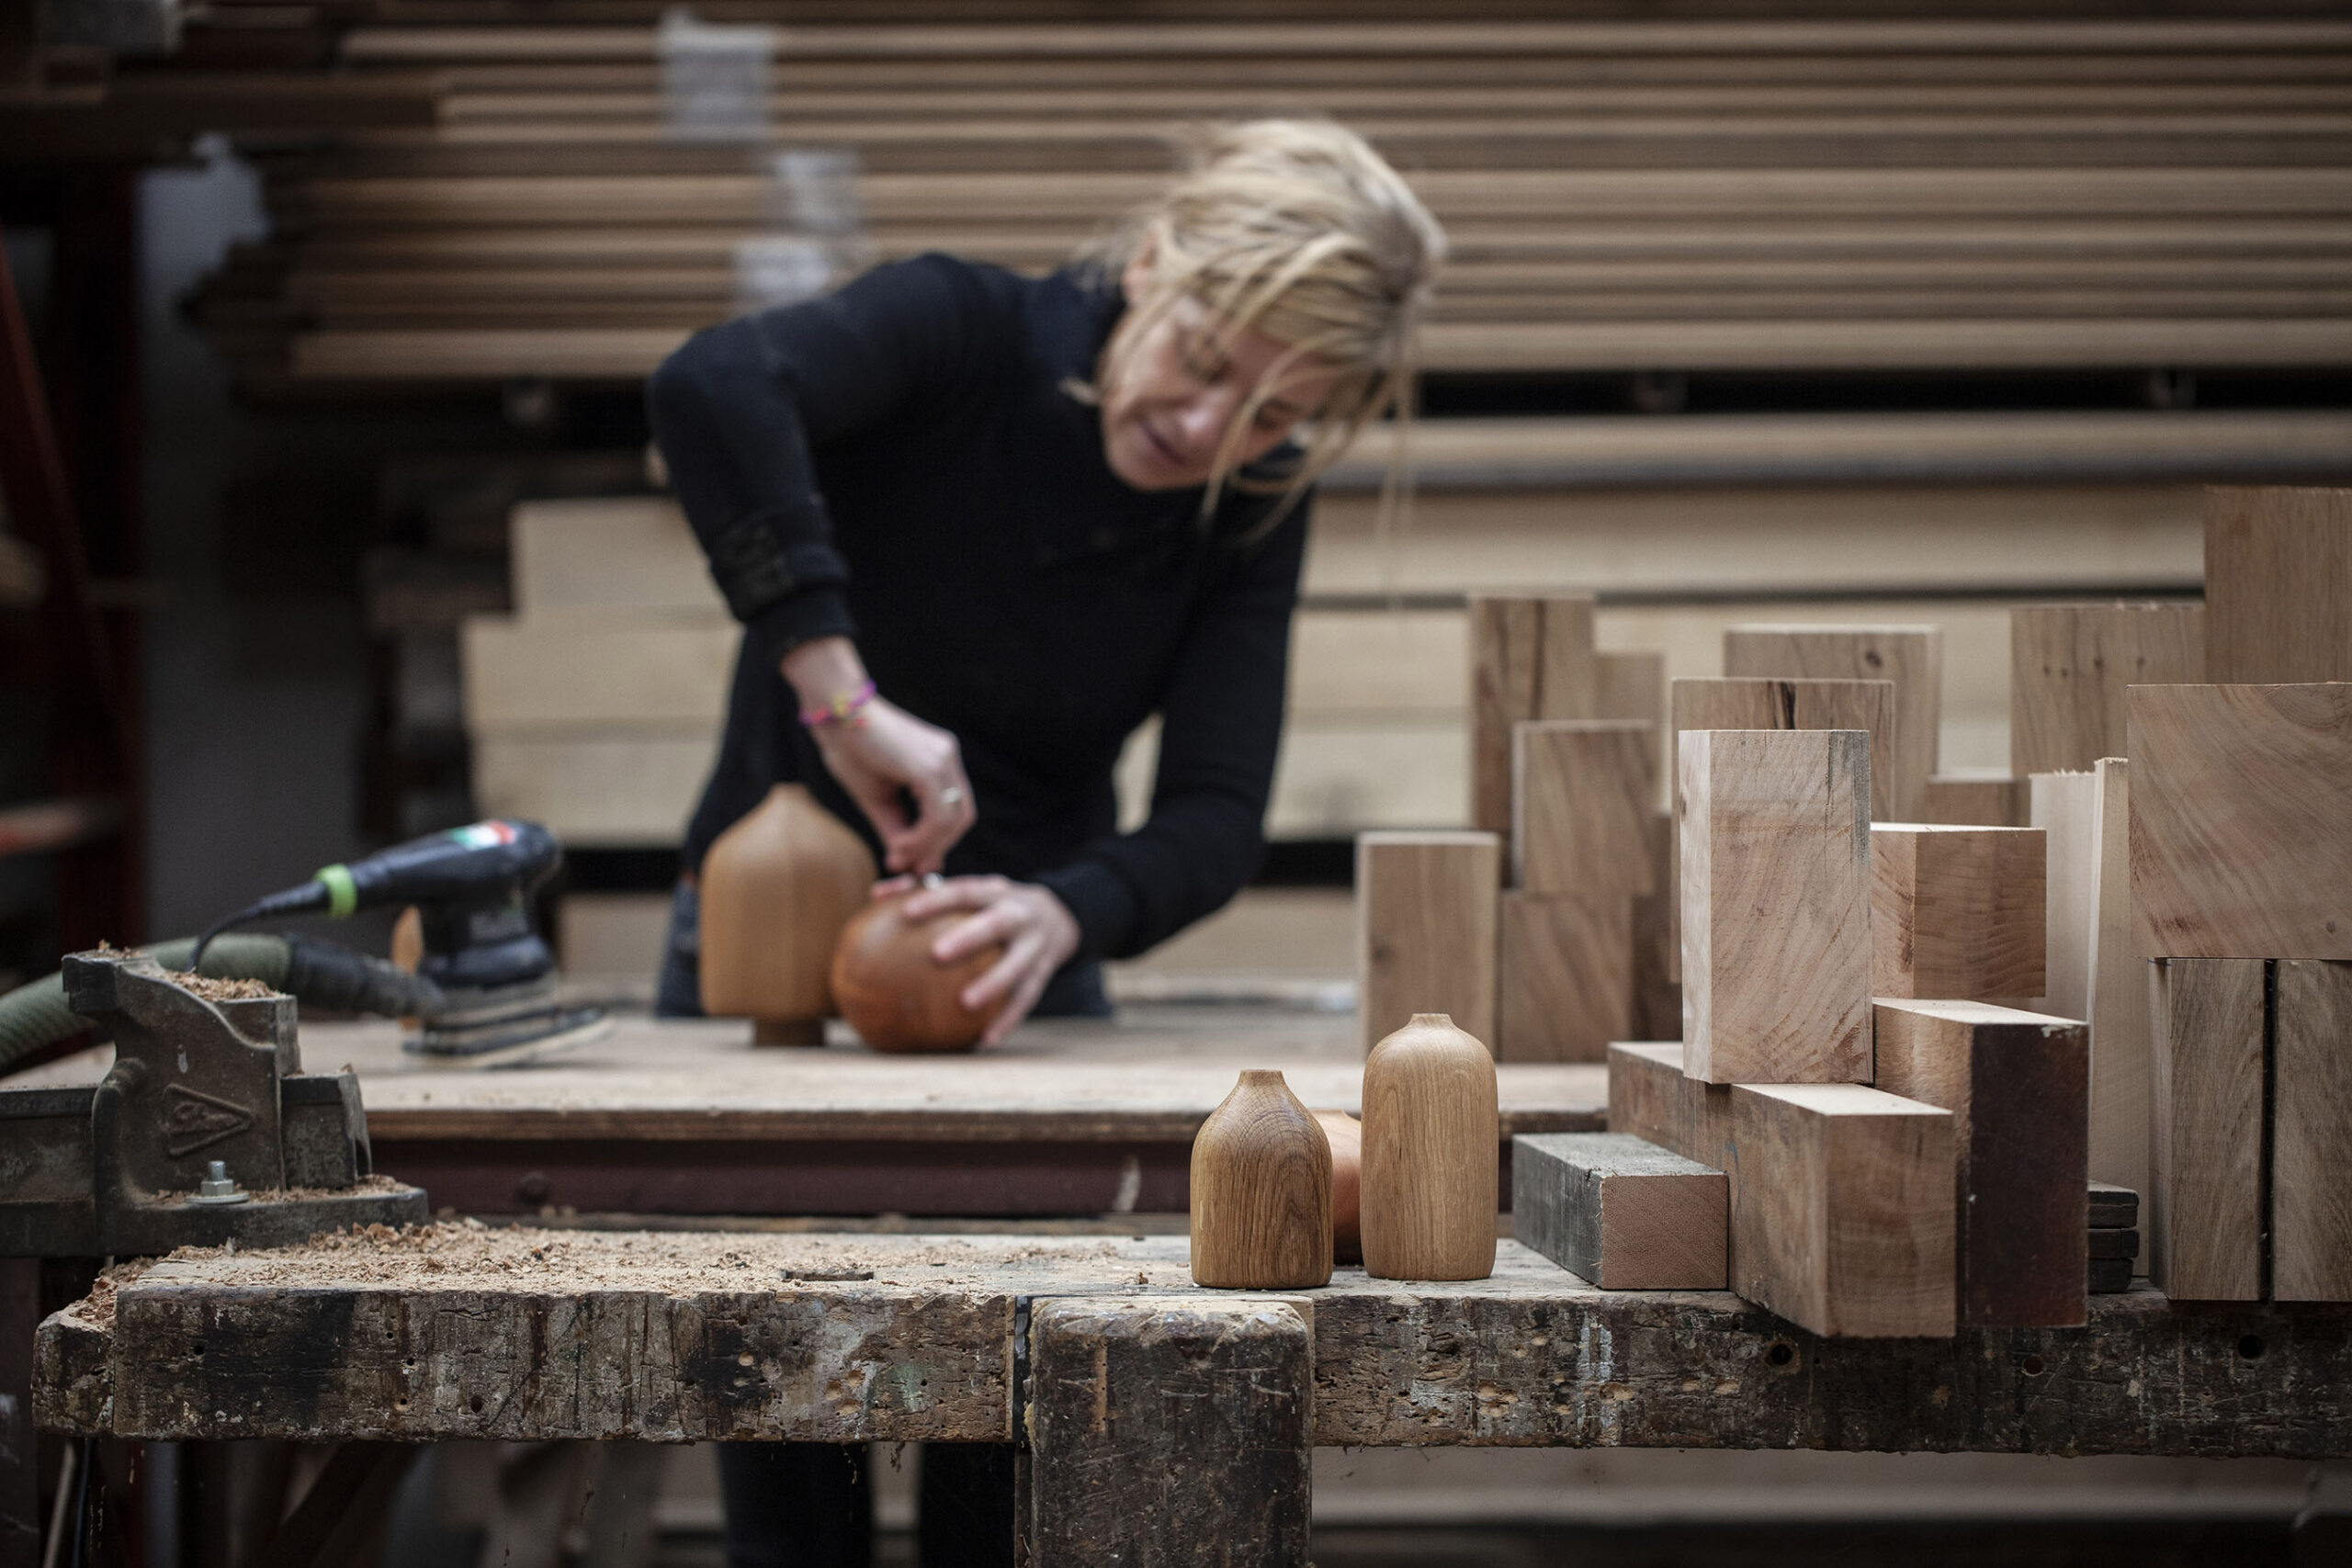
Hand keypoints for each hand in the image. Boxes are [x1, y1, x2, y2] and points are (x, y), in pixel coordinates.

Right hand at [783, 638, 974, 875]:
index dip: (939, 842)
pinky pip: (938, 816)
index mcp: (941, 761)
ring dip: (927, 847)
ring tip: (898, 857)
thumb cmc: (850, 748)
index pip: (955, 811)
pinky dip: (922, 838)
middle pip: (962, 818)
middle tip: (910, 868)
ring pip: (953, 820)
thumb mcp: (877, 798)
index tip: (915, 864)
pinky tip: (899, 846)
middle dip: (937, 848)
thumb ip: (897, 828)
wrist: (834, 711)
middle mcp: (948, 758)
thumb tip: (908, 862)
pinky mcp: (929, 766)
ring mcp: (943, 759)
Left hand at [887, 874, 1081, 1046]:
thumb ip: (925, 892)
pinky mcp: (1044, 974)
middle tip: (937, 954)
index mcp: (995, 893)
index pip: (965, 891)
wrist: (1058, 917)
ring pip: (1018, 967)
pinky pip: (1026, 1000)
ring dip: (993, 985)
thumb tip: (875, 896)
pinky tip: (984, 1041)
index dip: (937, 900)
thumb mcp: (971, 893)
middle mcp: (1020, 916)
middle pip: (997, 924)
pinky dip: (1007, 1021)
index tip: (908, 912)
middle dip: (970, 938)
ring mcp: (1036, 946)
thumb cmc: (993, 906)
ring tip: (965, 1005)